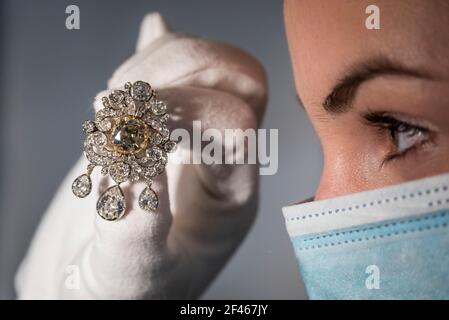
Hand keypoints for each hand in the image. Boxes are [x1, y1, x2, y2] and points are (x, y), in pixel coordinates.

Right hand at [15, 12, 266, 298]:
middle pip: (238, 79)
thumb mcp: (134, 271)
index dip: (183, 109)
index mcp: (231, 195)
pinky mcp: (161, 124)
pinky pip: (176, 74)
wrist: (101, 288)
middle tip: (122, 96)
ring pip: (208, 66)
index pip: (233, 122)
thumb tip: (137, 149)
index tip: (128, 126)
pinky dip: (158, 52)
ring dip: (158, 61)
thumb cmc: (129, 294)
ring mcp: (194, 135)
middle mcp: (223, 157)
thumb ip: (138, 218)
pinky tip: (151, 35)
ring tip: (111, 97)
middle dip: (181, 67)